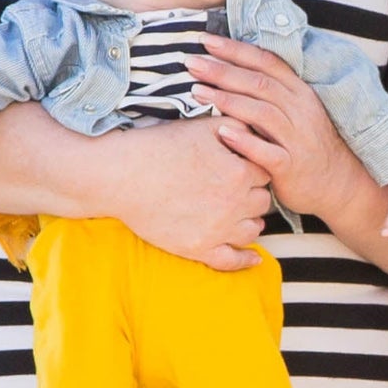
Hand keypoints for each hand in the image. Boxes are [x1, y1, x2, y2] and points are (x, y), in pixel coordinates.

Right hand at [97, 114, 273, 272]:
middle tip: (236, 188)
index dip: (253, 168)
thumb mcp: (202, 126)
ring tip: (238, 214)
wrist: (122, 176)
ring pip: (253, 229)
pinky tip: (253, 257)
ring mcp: (218, 230)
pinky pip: (233, 261)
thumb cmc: (160, 147)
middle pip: (262, 202)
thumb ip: (236, 127)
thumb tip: (257, 131)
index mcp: (239, 173)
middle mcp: (234, 204)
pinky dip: (246, 259)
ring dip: (250, 220)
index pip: (265, 173)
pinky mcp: (199, 249)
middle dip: (253, 193)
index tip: (240, 167)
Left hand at [190, 35, 368, 219]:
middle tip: (191, 62)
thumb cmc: (305, 144)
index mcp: (299, 91)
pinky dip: (244, 141)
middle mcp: (300, 109)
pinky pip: (267, 151)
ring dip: (227, 100)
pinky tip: (222, 132)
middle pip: (258, 83)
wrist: (337, 182)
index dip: (235, 49)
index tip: (206, 40)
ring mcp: (297, 137)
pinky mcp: (291, 165)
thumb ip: (269, 91)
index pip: (266, 61)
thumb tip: (231, 67)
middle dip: (222, 70)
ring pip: (261, 112)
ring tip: (198, 92)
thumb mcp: (295, 110)